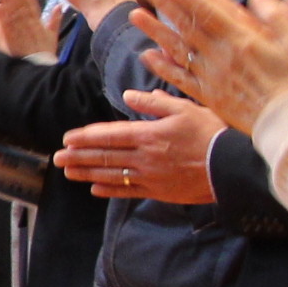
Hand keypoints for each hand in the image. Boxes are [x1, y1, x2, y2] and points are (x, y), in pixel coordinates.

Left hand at [56, 91, 224, 202]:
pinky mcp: (158, 191)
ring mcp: (150, 176)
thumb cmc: (211, 133)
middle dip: (78, 156)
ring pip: (111, 174)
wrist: (231, 167)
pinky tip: (95, 188)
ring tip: (69, 172)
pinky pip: (128, 191)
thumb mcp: (184, 109)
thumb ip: (154, 103)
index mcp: (149, 134)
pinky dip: (110, 189)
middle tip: (56, 158)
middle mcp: (144, 157)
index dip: (86, 137)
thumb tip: (129, 94)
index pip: (109, 135)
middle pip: (104, 156)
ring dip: (87, 173)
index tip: (67, 138)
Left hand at [130, 0, 287, 133]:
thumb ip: (282, 15)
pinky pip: (181, 79)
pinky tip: (147, 55)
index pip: (211, 8)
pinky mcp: (209, 96)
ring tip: (135, 14)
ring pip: (179, 48)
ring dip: (156, 30)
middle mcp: (222, 55)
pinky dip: (163, 67)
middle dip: (166, 1)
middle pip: (189, 23)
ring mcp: (212, 77)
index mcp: (245, 39)